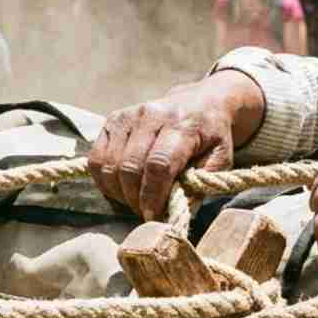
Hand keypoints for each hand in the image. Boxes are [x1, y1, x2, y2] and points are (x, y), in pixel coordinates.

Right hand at [89, 70, 264, 219]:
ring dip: (119, 192)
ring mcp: (129, 116)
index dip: (152, 196)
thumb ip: (200, 184)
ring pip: (109, 164)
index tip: (154, 216)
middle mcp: (152, 115)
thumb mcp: (220, 158)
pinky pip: (97, 158)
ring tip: (135, 200)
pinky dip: (105, 180)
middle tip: (145, 213)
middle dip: (135, 198)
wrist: (201, 102)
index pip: (159, 165)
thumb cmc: (211, 136)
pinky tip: (122, 187)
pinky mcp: (113, 120)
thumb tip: (174, 211)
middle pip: (130, 166)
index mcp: (183, 124)